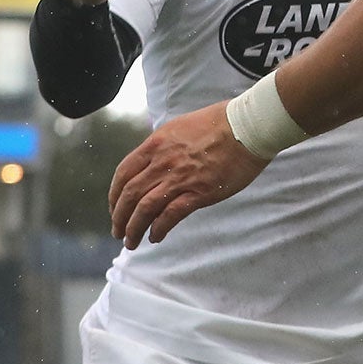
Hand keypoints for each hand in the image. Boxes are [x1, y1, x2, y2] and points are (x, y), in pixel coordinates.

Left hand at [108, 101, 267, 247]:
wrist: (248, 126)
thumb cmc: (220, 122)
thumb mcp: (180, 127)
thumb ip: (164, 146)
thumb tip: (154, 161)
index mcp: (156, 144)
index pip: (123, 174)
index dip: (114, 195)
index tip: (115, 208)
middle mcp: (163, 162)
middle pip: (129, 194)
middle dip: (119, 217)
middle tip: (118, 231)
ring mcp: (181, 178)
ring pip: (145, 208)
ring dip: (134, 228)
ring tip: (131, 241)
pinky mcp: (200, 192)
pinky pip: (171, 215)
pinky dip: (159, 228)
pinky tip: (156, 237)